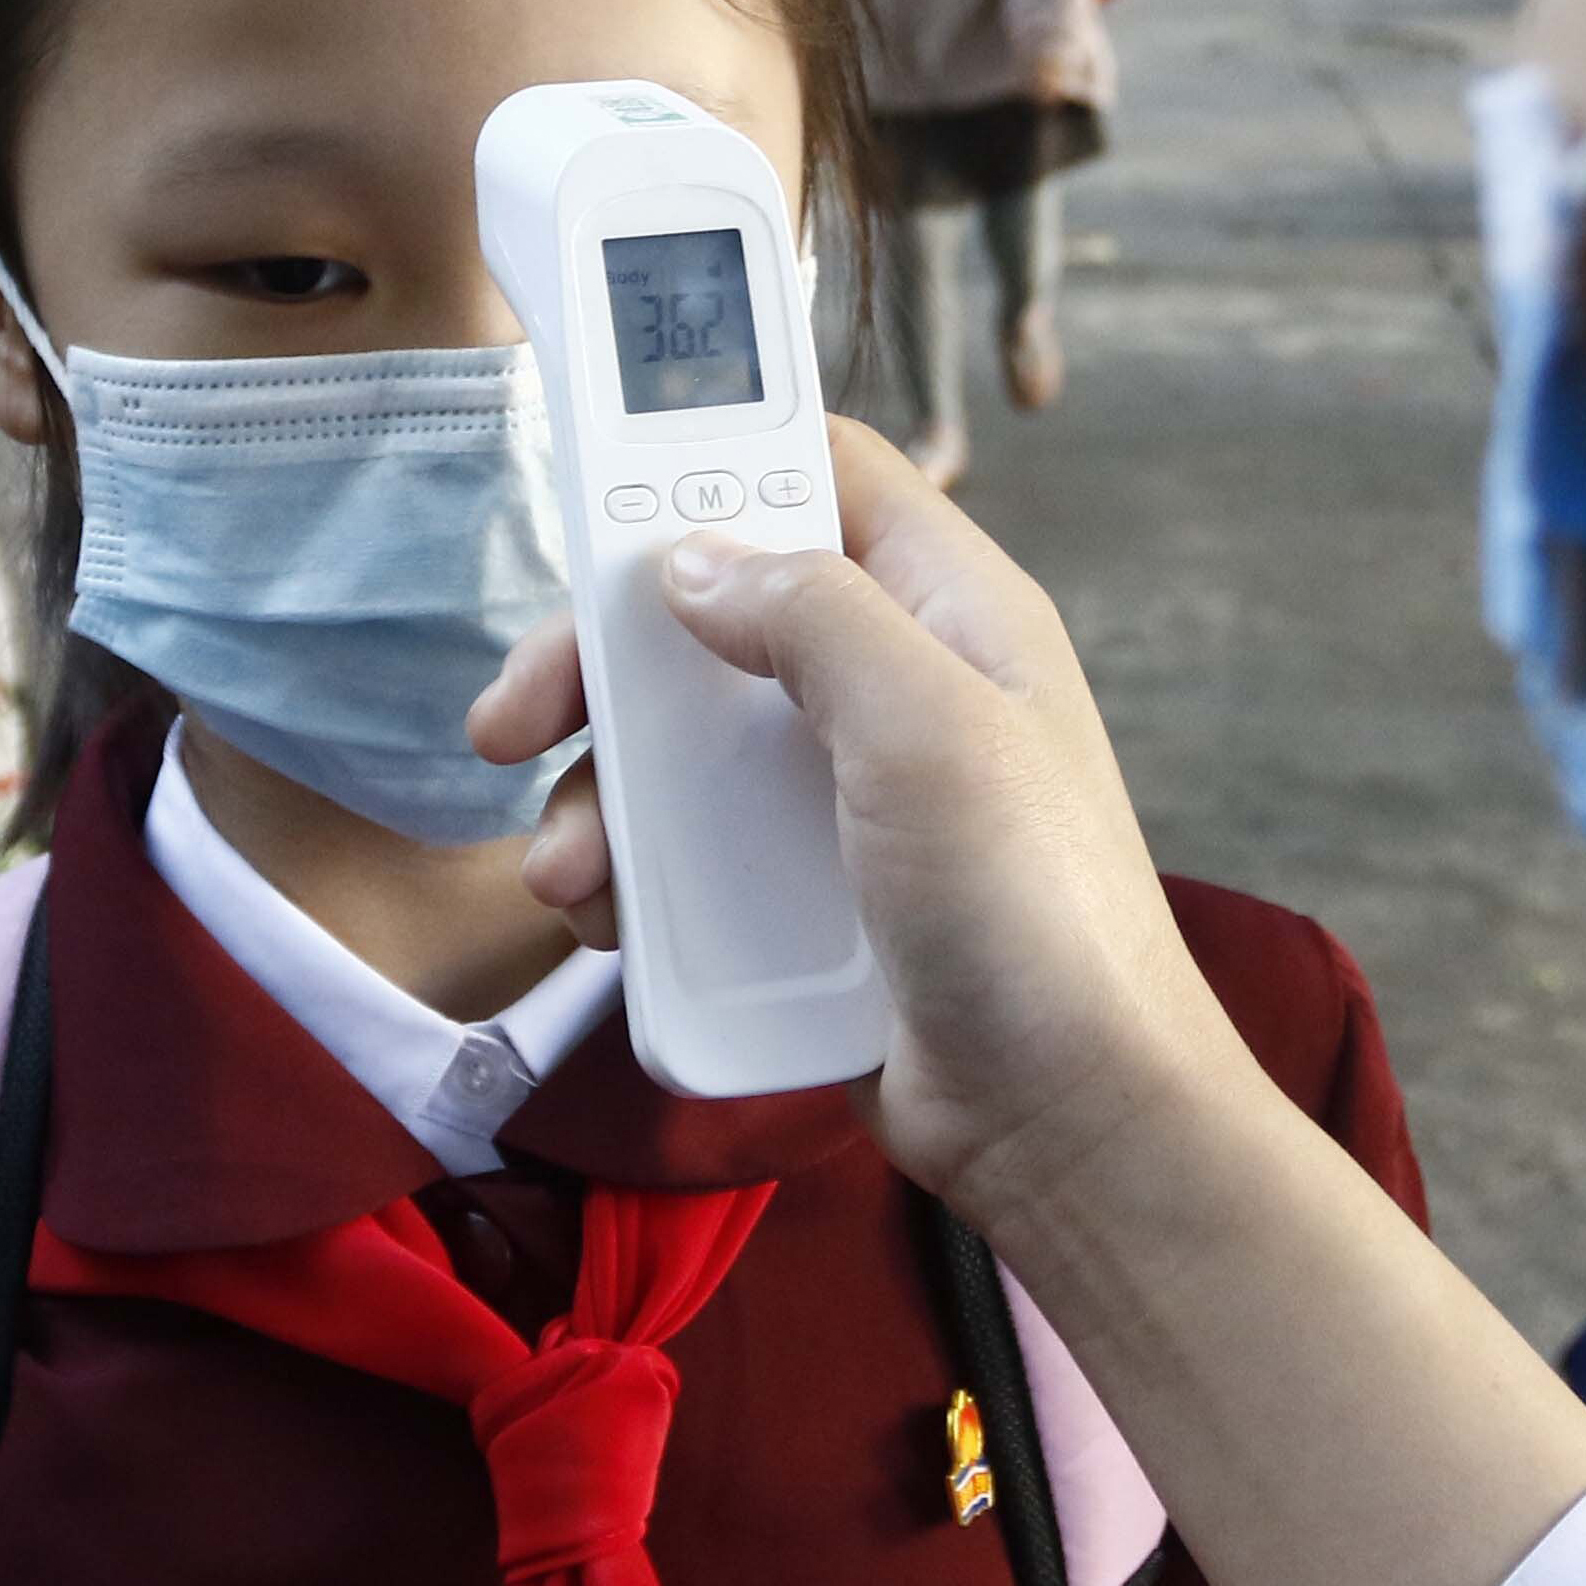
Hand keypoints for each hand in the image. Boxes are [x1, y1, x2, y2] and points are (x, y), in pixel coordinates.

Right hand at [467, 419, 1262, 1210]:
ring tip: (565, 874)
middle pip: (712, 615)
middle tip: (515, 717)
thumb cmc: (1035, 914)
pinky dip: (632, 874)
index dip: (708, 459)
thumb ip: (810, 614)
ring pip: (683, 744)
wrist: (1070, 1125)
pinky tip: (601, 921)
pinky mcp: (808, 896)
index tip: (593, 490)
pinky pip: (692, 852)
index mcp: (947, 611)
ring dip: (601, 792)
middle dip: (602, 661)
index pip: (819, 473)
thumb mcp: (925, 727)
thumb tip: (693, 557)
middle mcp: (894, 686)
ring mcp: (846, 796)